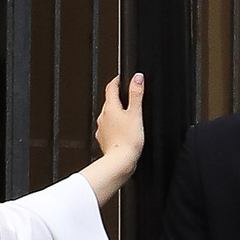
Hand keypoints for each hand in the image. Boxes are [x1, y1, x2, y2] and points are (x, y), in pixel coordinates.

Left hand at [82, 73, 145, 204]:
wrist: (120, 163)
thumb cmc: (128, 141)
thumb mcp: (136, 114)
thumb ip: (136, 94)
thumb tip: (137, 78)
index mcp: (110, 108)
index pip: (110, 87)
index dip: (117, 80)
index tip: (121, 77)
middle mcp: (103, 117)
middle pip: (110, 101)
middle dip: (118, 98)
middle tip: (128, 96)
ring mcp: (102, 129)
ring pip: (109, 116)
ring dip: (117, 113)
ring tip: (128, 116)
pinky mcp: (104, 140)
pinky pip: (109, 128)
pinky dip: (116, 127)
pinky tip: (124, 132)